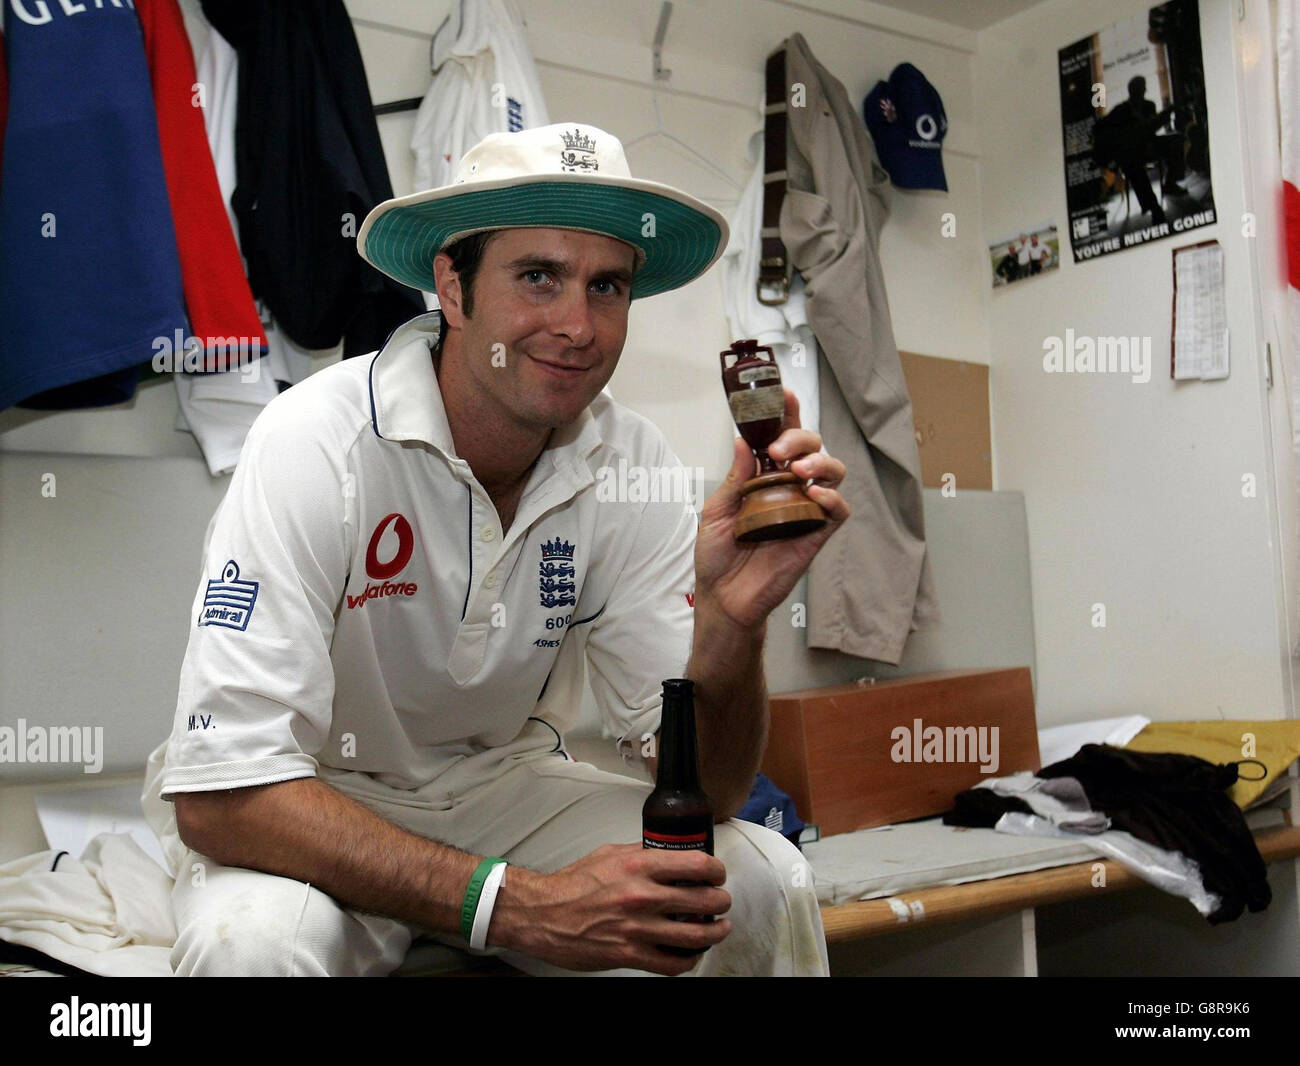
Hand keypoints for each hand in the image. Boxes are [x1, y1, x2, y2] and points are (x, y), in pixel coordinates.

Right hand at [492, 844, 731, 974]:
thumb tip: (669, 851)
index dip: (716, 870)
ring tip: (718, 929)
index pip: (696, 865)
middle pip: (704, 901)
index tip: (717, 874)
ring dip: (714, 932)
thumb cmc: (573, 884)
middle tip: (721, 902)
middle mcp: (641, 896)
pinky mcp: (629, 955)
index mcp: (638, 866)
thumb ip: (642, 852)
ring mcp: (637, 928)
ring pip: (695, 935)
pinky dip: (689, 959)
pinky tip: (691, 953)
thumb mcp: (609, 853)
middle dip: (720, 902)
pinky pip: (673, 963)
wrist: (543, 914)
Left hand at [694, 389, 849, 630]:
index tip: (783, 393)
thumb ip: (735, 478)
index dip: (787, 413)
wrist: (724, 597)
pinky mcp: (816, 535)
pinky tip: (816, 496)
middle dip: (800, 437)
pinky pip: (838, 511)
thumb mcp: (717, 511)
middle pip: (811, 447)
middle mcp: (789, 488)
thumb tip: (744, 441)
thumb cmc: (718, 556)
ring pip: (832, 472)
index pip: (781, 437)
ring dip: (820, 462)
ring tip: (800, 469)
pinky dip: (833, 499)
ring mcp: (805, 510)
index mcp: (764, 477)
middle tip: (778, 449)